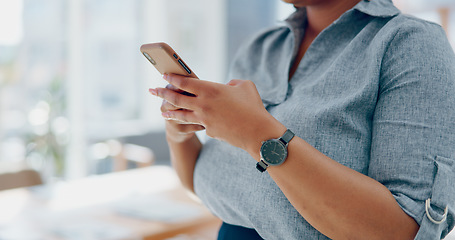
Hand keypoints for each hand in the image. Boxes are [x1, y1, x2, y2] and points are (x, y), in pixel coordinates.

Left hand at [149, 73, 283, 152]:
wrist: (256, 132)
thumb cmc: (253, 107)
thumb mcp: (244, 86)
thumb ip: (232, 83)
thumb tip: (226, 86)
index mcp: (210, 89)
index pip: (185, 82)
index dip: (173, 78)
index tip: (164, 76)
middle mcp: (202, 104)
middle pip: (176, 98)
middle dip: (162, 94)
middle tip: (152, 91)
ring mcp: (203, 119)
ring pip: (181, 114)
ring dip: (169, 113)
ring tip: (162, 112)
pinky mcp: (208, 131)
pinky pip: (198, 124)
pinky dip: (193, 123)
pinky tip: (190, 124)